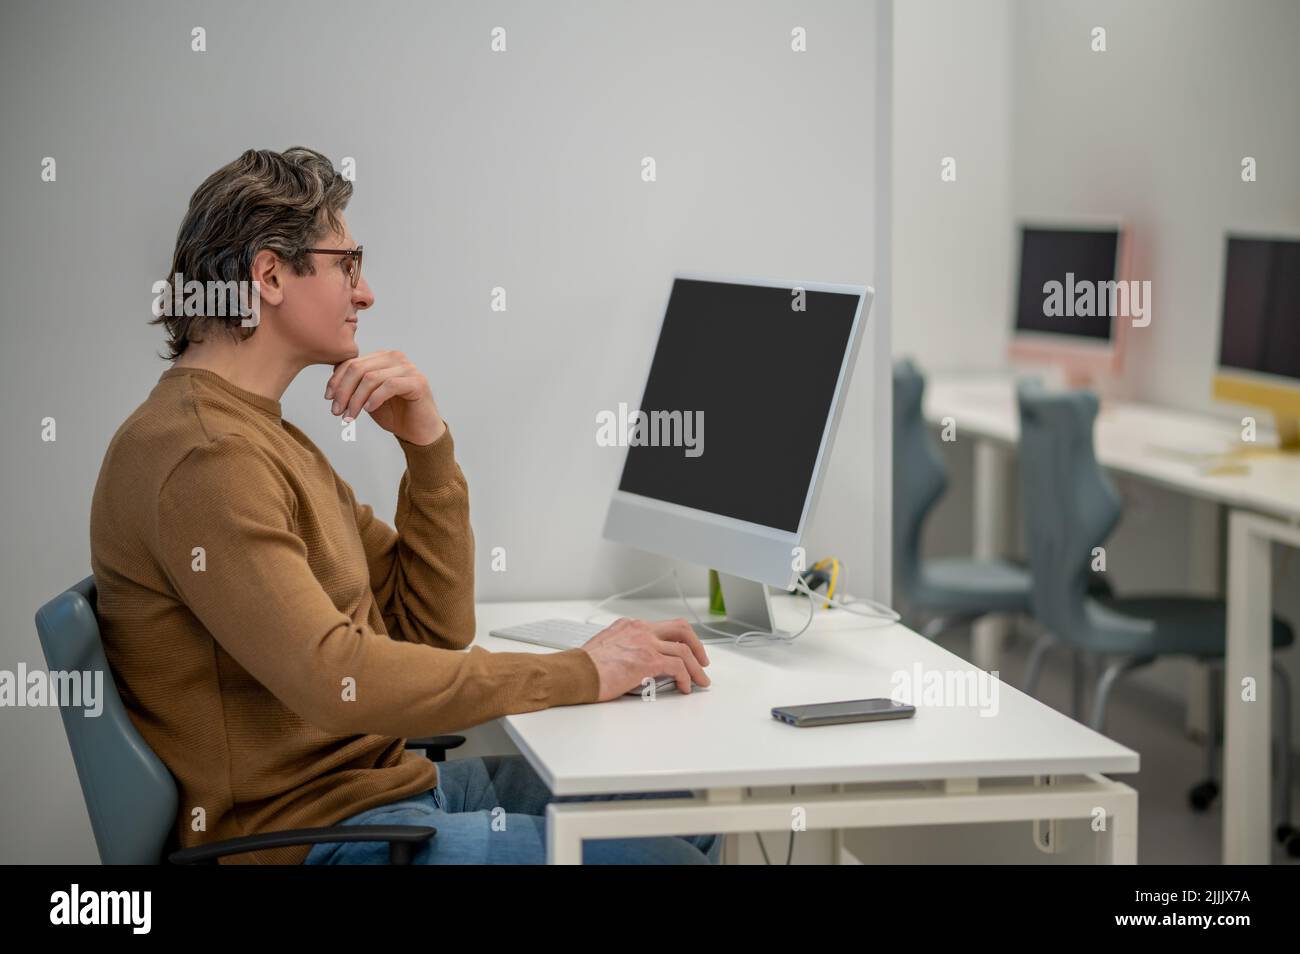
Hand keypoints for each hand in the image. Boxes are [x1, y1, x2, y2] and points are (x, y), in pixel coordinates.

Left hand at [325, 350, 445, 444]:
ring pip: (371, 378)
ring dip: (355, 399)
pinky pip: (389, 386)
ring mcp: (408, 368)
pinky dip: (375, 398)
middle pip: (358, 368)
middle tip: (336, 411)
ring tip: (349, 416)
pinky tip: (368, 410)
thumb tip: (332, 383)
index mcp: (381, 358)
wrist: (419, 432)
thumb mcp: (367, 398)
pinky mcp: (417, 382)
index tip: (328, 398)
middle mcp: (395, 358)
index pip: (352, 362)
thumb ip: (354, 386)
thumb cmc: (395, 414)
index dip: (336, 380)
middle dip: (343, 391)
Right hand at [581, 617, 710, 699]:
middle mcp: (640, 629)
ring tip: (700, 681)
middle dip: (696, 646)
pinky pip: (678, 667)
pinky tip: (685, 687)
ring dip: (696, 667)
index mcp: (630, 625)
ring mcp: (646, 643)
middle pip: (681, 629)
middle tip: (702, 661)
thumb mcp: (608, 647)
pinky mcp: (648, 660)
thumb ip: (627, 649)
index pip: (663, 627)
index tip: (685, 651)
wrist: (574, 672)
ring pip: (684, 650)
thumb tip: (640, 665)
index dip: (679, 639)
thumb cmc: (584, 666)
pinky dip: (686, 678)